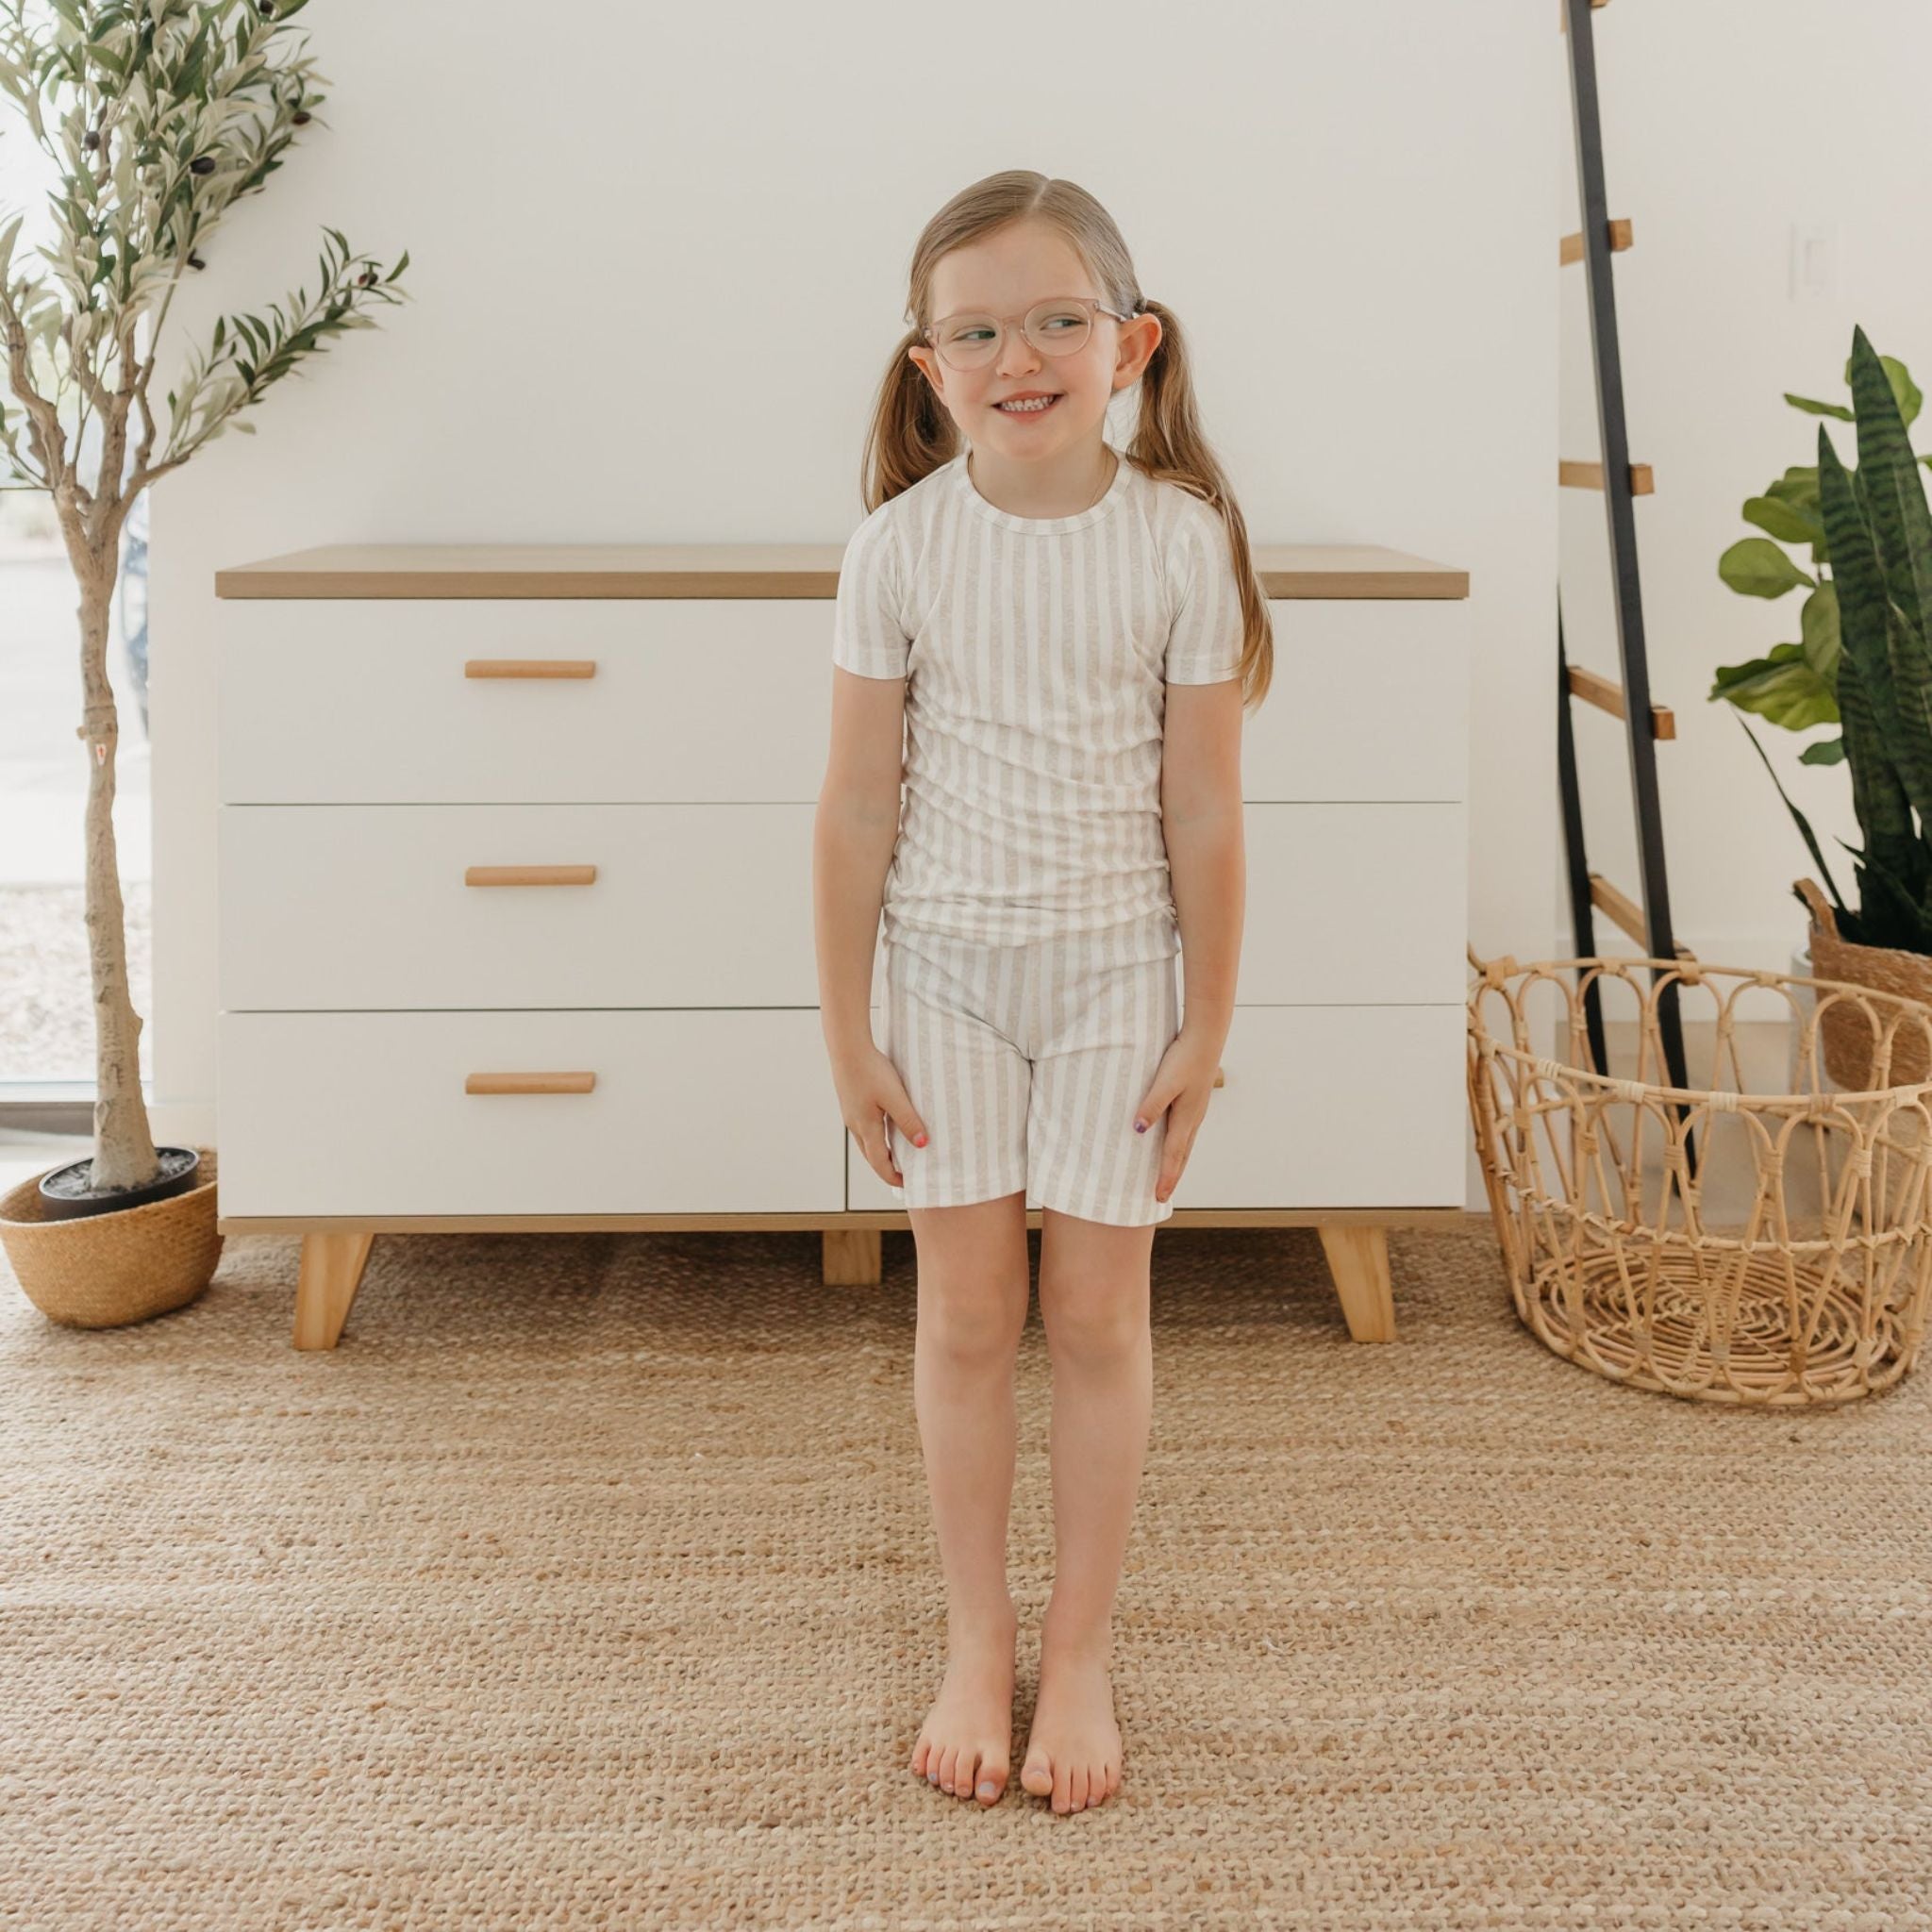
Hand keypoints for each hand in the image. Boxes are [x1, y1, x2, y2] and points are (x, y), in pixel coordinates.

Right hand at [832, 1043, 929, 1189]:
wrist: (847, 1048)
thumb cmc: (871, 1070)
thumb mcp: (895, 1097)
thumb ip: (909, 1120)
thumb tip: (922, 1145)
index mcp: (866, 1128)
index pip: (880, 1163)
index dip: (893, 1177)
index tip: (908, 1184)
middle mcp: (856, 1125)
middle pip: (871, 1156)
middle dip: (887, 1168)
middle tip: (904, 1175)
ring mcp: (851, 1114)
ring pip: (867, 1142)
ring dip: (881, 1153)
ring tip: (899, 1155)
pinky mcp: (851, 1102)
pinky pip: (865, 1128)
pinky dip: (877, 1137)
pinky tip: (886, 1127)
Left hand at [1133, 1027, 1223, 1204]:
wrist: (1207, 1036)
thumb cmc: (1185, 1057)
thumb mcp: (1165, 1082)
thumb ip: (1151, 1105)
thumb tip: (1138, 1130)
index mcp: (1186, 1118)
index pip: (1173, 1156)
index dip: (1165, 1178)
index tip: (1158, 1198)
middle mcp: (1194, 1118)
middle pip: (1182, 1155)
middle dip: (1172, 1176)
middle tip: (1162, 1196)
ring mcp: (1197, 1109)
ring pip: (1185, 1143)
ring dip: (1177, 1162)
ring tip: (1169, 1175)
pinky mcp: (1195, 1098)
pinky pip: (1186, 1130)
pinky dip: (1179, 1144)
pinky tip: (1174, 1140)